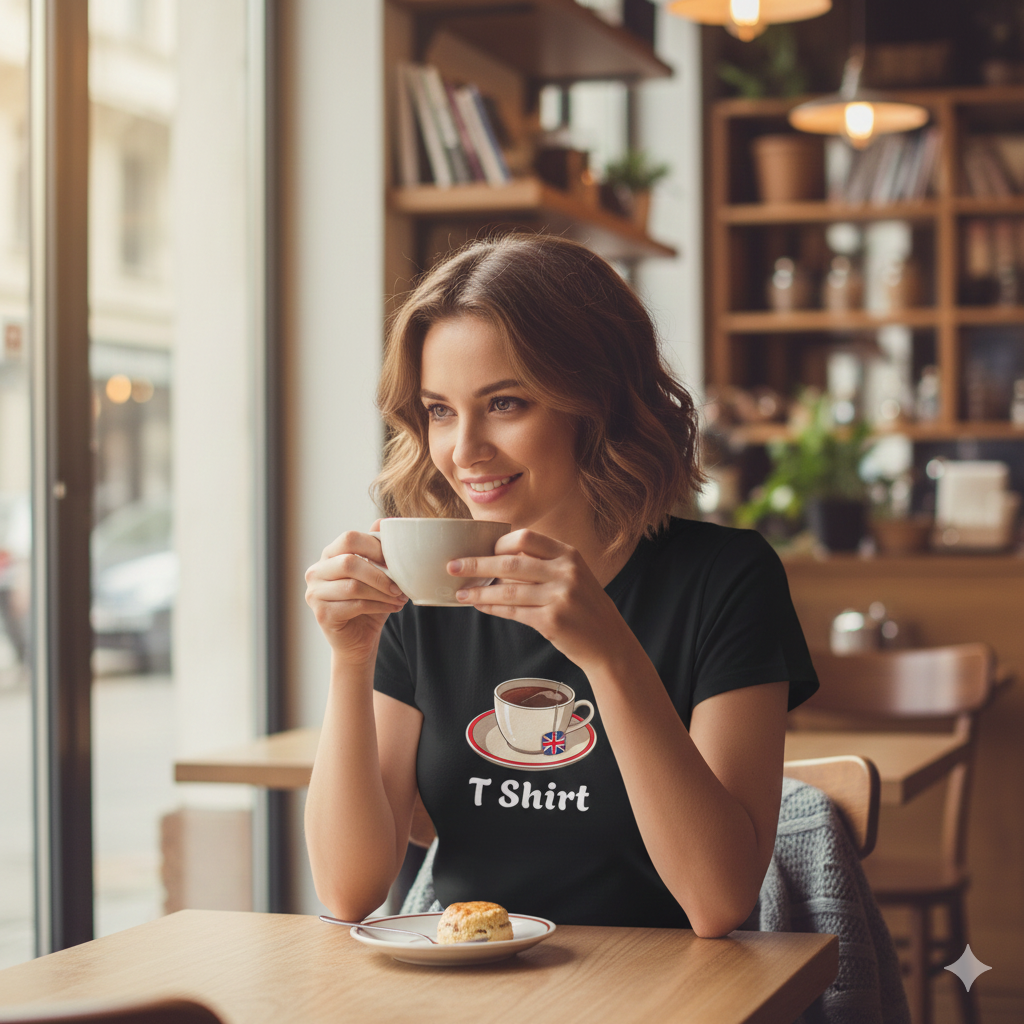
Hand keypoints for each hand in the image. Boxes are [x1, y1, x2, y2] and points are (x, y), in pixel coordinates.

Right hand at [305, 519, 407, 663]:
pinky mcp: (322, 614)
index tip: (396, 560)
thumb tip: (386, 520)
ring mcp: (315, 593)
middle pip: (349, 562)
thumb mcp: (376, 573)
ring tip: (401, 597)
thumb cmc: (368, 602)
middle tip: (400, 585)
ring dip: (383, 592)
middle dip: (380, 574)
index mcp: (329, 555)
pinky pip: (355, 605)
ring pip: (353, 586)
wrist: (358, 639)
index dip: (375, 546)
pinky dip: (379, 605)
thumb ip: (377, 549)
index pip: (348, 538)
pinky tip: (393, 607)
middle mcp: (316, 571)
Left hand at [448, 529, 628, 672]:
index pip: (525, 538)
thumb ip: (543, 564)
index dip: (498, 544)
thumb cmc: (584, 606)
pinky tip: (479, 606)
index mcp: (568, 554)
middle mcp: (565, 571)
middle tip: (452, 566)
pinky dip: (492, 609)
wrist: (609, 641)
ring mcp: (560, 596)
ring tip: (460, 593)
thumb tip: (496, 561)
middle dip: (476, 564)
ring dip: (479, 592)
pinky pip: (513, 612)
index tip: (479, 550)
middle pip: (510, 563)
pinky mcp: (553, 620)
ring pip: (507, 590)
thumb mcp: (572, 575)